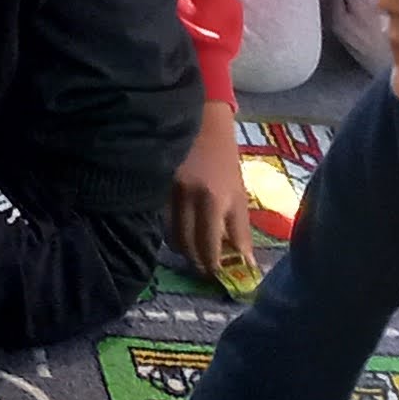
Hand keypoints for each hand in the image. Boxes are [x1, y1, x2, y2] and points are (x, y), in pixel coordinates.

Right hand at [173, 96, 255, 283]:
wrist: (200, 123)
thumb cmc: (224, 160)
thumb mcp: (238, 193)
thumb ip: (240, 230)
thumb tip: (246, 263)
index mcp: (213, 199)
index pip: (210, 246)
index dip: (214, 266)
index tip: (219, 276)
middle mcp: (187, 197)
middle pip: (187, 245)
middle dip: (197, 263)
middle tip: (205, 271)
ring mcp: (166, 191)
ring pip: (169, 235)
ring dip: (182, 249)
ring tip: (192, 254)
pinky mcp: (152, 185)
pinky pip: (158, 219)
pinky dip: (168, 231)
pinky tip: (176, 233)